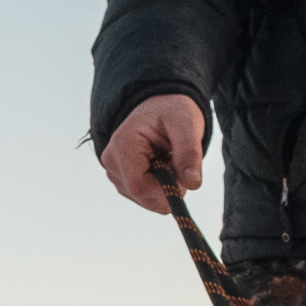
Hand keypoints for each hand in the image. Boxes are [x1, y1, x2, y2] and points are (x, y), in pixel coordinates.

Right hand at [100, 94, 206, 213]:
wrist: (161, 106)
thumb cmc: (172, 111)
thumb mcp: (186, 124)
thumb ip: (189, 153)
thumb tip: (193, 184)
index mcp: (123, 144)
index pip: (139, 185)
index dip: (165, 189)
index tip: (183, 176)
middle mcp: (112, 161)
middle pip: (142, 195)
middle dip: (167, 188)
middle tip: (180, 165)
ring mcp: (114, 173)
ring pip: (144, 200)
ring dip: (165, 189)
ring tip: (169, 161)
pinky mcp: (121, 181)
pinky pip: (144, 198)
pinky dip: (160, 190)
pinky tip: (163, 168)